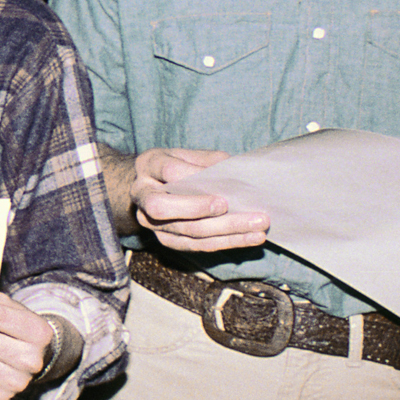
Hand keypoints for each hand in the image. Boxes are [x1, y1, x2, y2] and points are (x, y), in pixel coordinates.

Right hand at [131, 147, 269, 251]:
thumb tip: (237, 172)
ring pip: (185, 231)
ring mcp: (150, 221)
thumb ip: (208, 160)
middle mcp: (142, 195)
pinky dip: (225, 243)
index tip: (219, 182)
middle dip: (198, 209)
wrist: (150, 185)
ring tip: (257, 228)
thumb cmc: (176, 165)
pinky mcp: (165, 239)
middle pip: (163, 208)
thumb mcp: (188, 153)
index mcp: (148, 165)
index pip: (169, 171)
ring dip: (225, 232)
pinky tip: (250, 238)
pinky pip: (195, 245)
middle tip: (228, 206)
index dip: (194, 176)